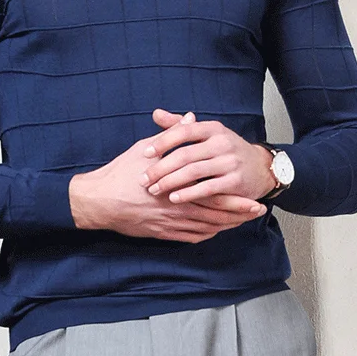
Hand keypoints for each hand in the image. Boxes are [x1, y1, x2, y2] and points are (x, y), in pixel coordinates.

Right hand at [69, 112, 266, 243]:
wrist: (99, 201)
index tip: (253, 196)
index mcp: (176, 186)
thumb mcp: (146, 148)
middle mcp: (176, 208)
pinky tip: (215, 230)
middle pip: (215, 215)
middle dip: (238, 214)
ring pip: (206, 228)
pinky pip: (191, 238)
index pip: (213, 194)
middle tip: (257, 212)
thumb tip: (190, 117)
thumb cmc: (121, 173)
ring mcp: (170, 224)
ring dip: (226, 226)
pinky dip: (207, 234)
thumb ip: (172, 136)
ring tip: (242, 222)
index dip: (235, 198)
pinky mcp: (161, 233)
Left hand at [140, 109, 276, 204]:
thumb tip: (156, 114)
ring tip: (154, 189)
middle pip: (185, 154)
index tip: (144, 153)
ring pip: (194, 172)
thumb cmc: (226, 150)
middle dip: (161, 167)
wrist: (261, 168)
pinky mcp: (235, 181)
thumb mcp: (207, 134)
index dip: (163, 141)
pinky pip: (207, 188)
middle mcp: (222, 142)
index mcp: (212, 128)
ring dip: (171, 182)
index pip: (183, 131)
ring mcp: (230, 162)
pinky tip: (174, 198)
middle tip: (143, 178)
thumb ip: (180, 125)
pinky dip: (189, 193)